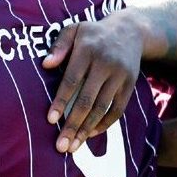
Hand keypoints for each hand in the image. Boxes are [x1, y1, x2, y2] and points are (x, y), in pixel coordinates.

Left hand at [42, 17, 142, 152]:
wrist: (130, 31)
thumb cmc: (93, 33)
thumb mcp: (74, 29)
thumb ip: (59, 46)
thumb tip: (45, 64)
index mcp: (87, 50)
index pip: (72, 80)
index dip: (61, 101)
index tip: (50, 120)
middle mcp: (105, 64)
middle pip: (87, 100)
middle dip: (73, 124)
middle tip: (61, 146)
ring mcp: (119, 76)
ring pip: (102, 108)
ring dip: (87, 129)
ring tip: (73, 146)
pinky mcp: (130, 85)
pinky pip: (117, 109)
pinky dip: (104, 124)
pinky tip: (90, 134)